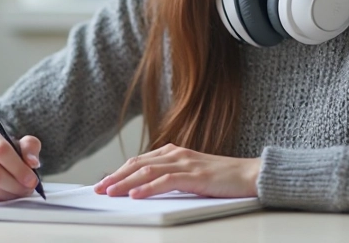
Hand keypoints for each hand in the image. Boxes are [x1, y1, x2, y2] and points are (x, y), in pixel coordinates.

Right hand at [0, 126, 40, 200]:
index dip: (18, 167)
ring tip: (22, 190)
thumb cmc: (5, 149)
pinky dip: (2, 198)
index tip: (32, 179)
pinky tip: (10, 193)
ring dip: (11, 193)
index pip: (0, 150)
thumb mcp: (20, 142)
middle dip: (16, 184)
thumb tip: (32, 162)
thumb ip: (30, 148)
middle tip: (29, 188)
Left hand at [93, 143, 259, 198]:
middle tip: (98, 189)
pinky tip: (135, 195)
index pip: (139, 161)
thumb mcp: (191, 176)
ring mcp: (185, 163)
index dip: (119, 172)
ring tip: (110, 193)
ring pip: (147, 171)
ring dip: (125, 183)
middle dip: (115, 177)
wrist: (250, 175)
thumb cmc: (222, 179)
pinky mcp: (195, 175)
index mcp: (174, 152)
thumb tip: (145, 189)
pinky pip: (166, 181)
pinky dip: (147, 188)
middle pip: (138, 164)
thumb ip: (171, 177)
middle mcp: (176, 154)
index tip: (104, 182)